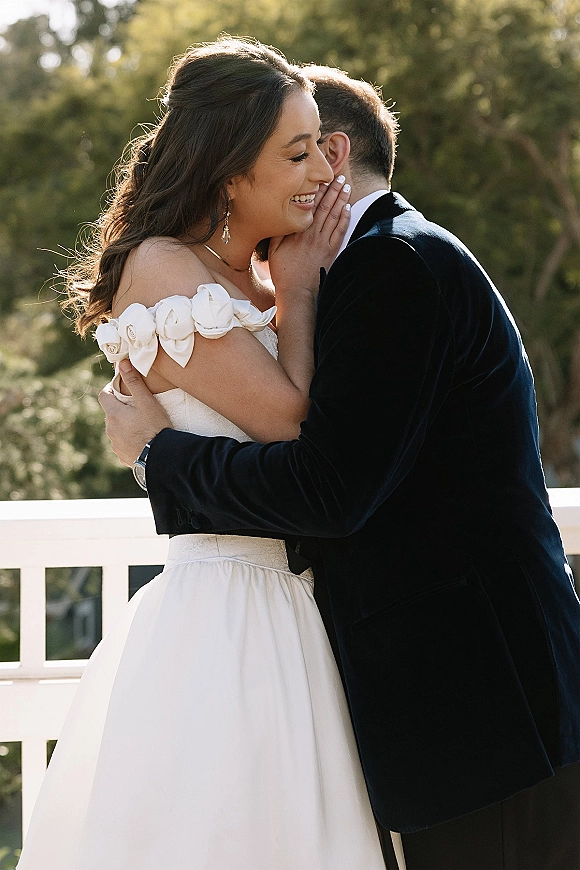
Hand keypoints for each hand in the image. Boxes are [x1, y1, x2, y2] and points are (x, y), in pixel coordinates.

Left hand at [98, 360, 172, 466]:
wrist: (161, 457)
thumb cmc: (155, 427)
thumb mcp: (147, 402)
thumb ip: (134, 382)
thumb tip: (122, 363)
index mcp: (113, 414)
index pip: (103, 395)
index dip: (112, 389)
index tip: (122, 389)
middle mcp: (110, 429)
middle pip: (111, 413)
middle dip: (121, 408)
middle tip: (138, 407)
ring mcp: (115, 444)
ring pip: (117, 429)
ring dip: (125, 425)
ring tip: (143, 426)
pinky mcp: (122, 456)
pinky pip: (123, 444)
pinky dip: (130, 440)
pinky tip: (144, 440)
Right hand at [268, 175, 350, 295]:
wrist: (297, 292)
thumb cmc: (283, 272)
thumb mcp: (273, 250)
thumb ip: (278, 231)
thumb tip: (281, 214)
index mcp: (297, 231)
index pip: (309, 206)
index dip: (317, 191)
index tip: (322, 178)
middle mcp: (312, 234)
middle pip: (325, 207)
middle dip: (332, 190)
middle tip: (338, 177)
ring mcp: (323, 242)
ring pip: (334, 216)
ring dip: (341, 200)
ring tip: (345, 187)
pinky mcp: (331, 251)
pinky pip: (340, 231)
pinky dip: (344, 218)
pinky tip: (347, 208)